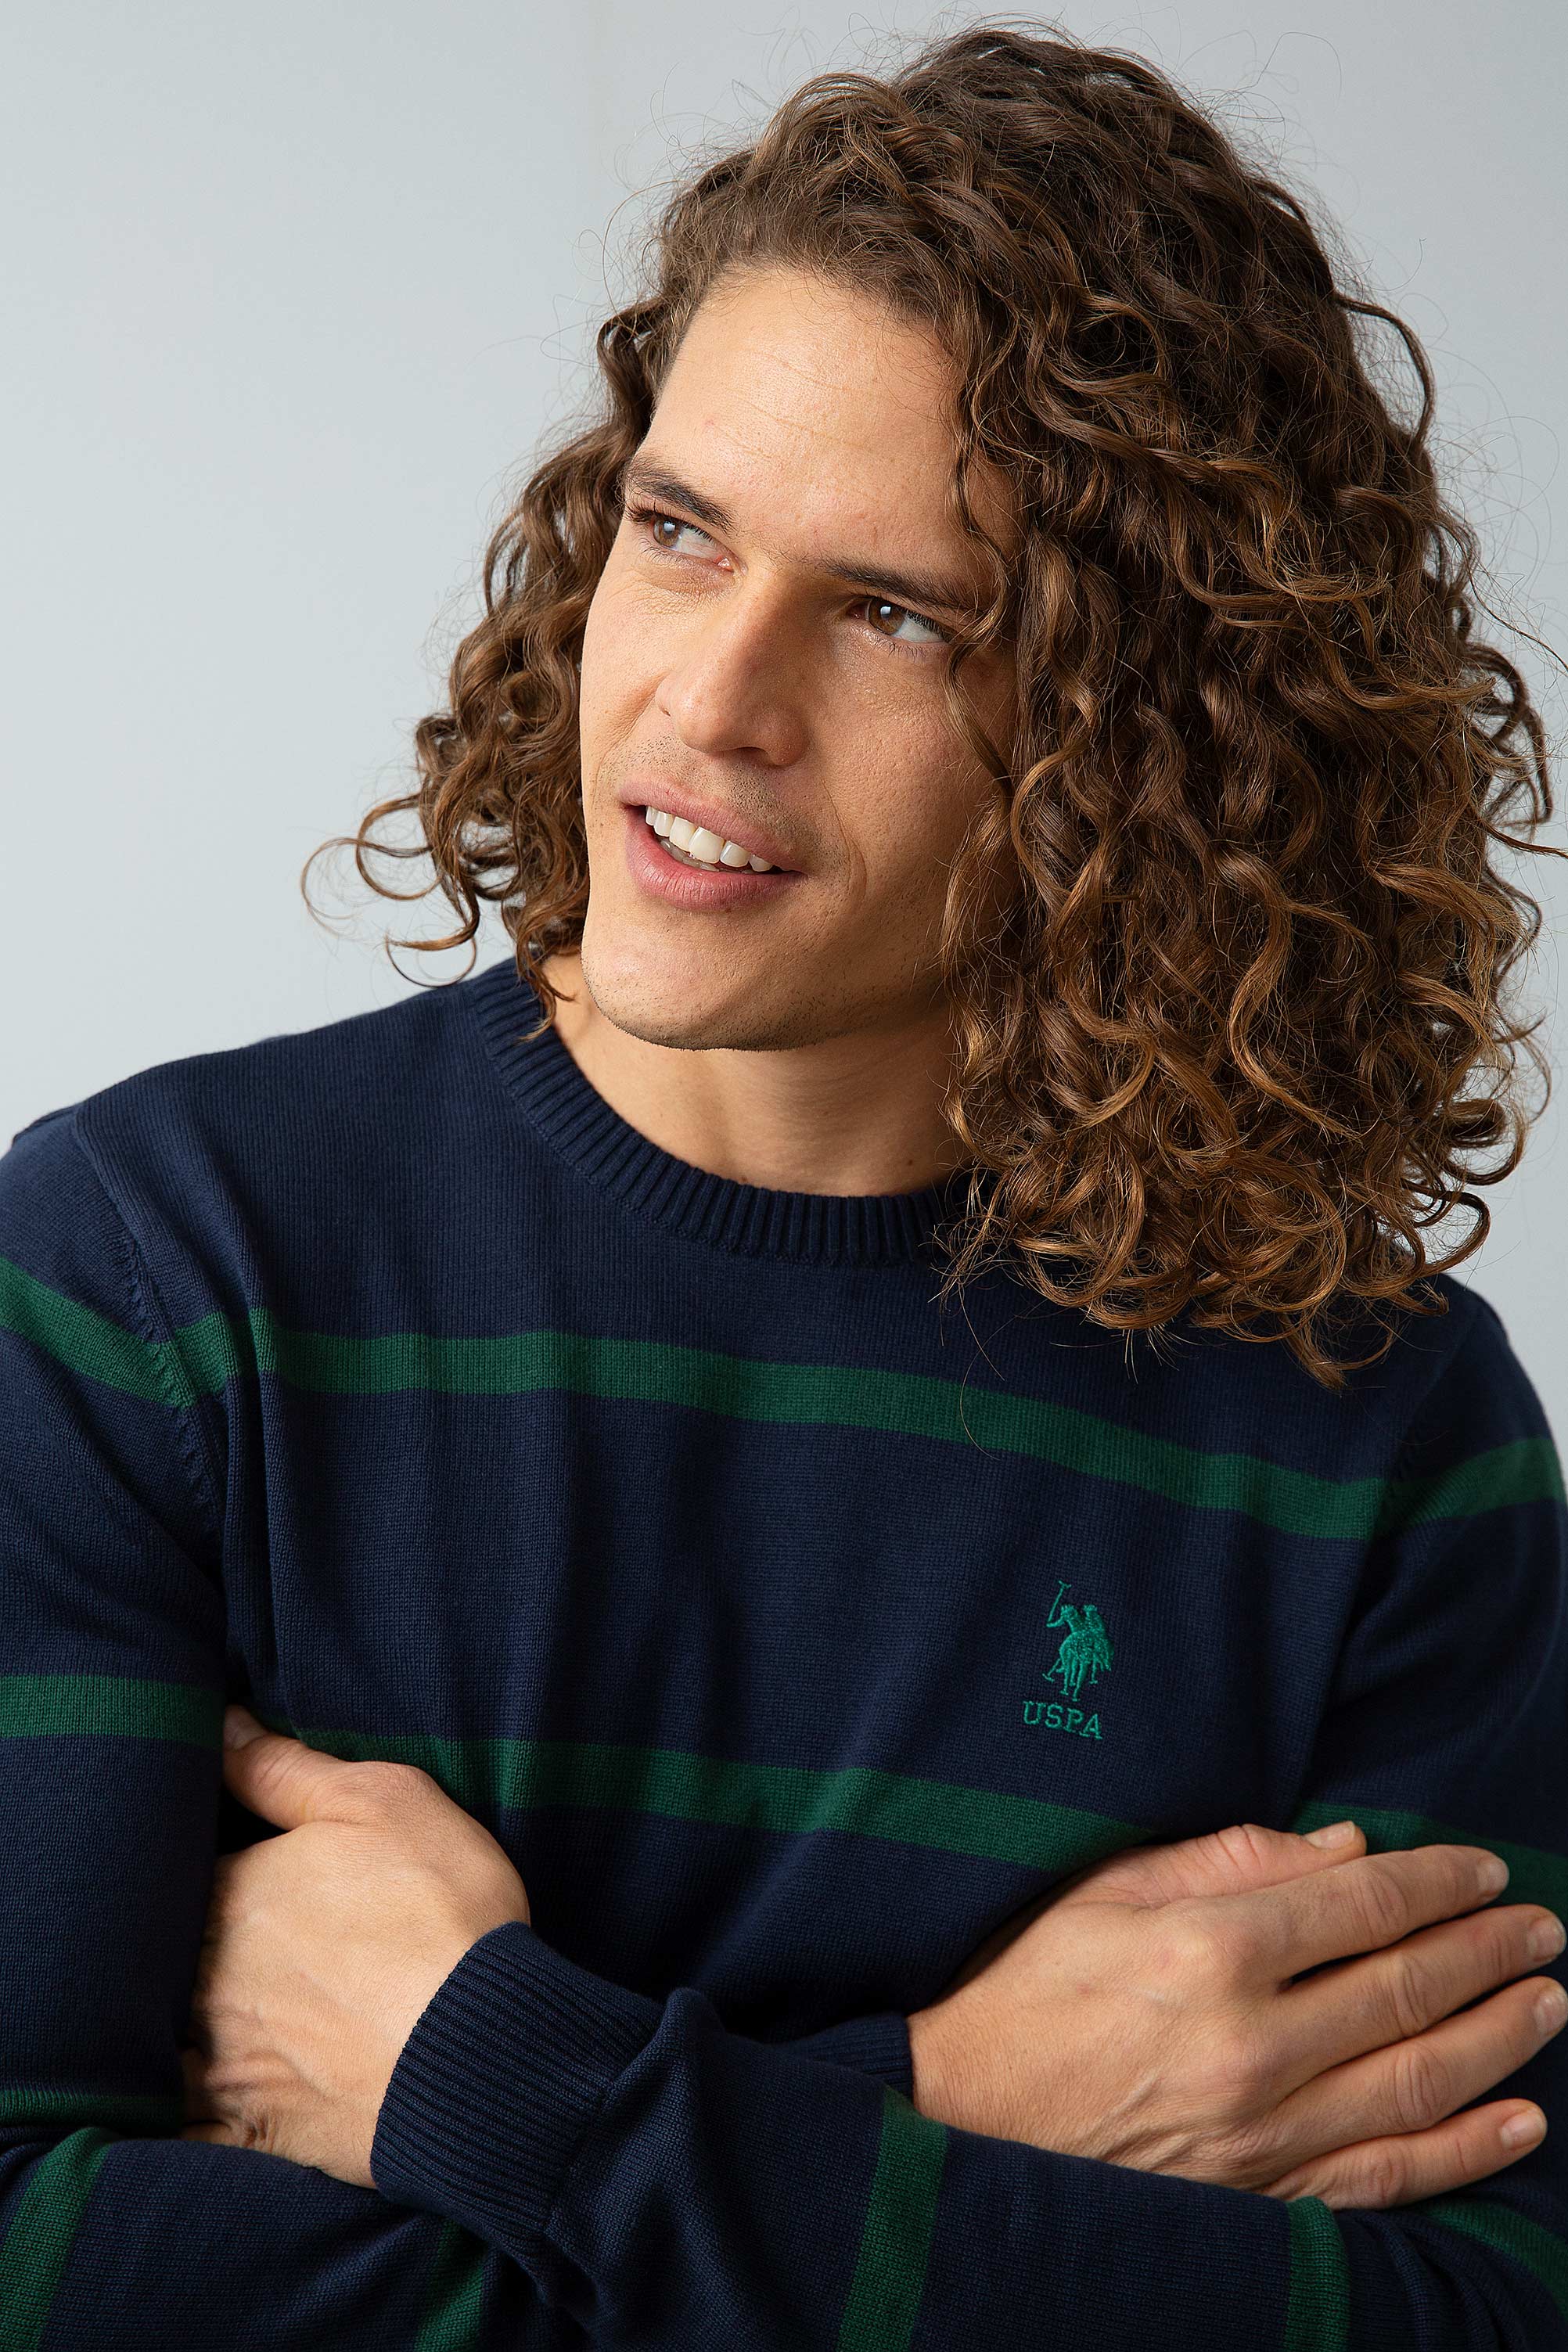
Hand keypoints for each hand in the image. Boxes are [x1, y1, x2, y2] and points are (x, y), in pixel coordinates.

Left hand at [180, 1707, 529, 2184]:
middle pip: (148, 1958)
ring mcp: (221, 2064)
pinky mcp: (248, 2133)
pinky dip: (157, 2127)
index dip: (177, 1863)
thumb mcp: (380, 1801)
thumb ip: (281, 1766)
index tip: (195, 1862)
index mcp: (230, 1895)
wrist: (483, 2047)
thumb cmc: (438, 1909)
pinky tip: (146, 2119)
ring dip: (140, 2032)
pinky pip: (173, 2138)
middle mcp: (203, 1980)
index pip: (168, 1871)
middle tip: (178, 1938)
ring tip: (147, 2019)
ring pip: (146, 2047)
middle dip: (152, 1947)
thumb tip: (217, 1724)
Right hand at [908, 1819, 1565, 2208]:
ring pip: (1416, 2080)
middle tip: (1542, 1928)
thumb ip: (1229, 1861)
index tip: (1483, 1871)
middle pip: (1405, 1988)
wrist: (963, 2118)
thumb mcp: (1108, 1891)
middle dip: (1487, 1952)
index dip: (1435, 1883)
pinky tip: (1519, 2122)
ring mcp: (1262, 2133)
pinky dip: (1464, 2151)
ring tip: (1547, 2002)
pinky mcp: (1262, 2196)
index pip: (1360, 1905)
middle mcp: (1249, 2045)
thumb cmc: (1027, 1986)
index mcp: (1209, 1953)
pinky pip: (1388, 2176)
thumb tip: (1346, 1850)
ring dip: (1497, 2038)